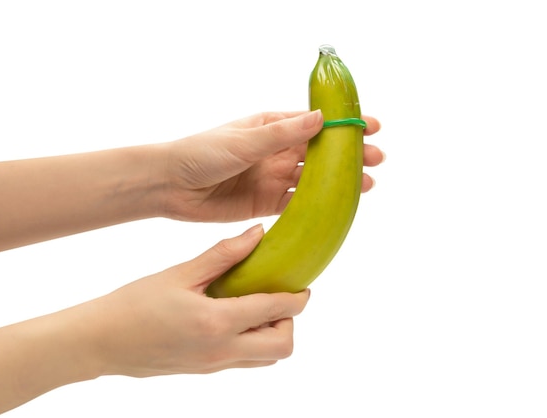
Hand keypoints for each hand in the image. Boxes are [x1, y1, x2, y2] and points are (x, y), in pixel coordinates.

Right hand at [0, 225, 308, 414]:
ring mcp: (214, 365)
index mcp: (216, 322)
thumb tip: (258, 234)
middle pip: (283, 345)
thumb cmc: (134, 304)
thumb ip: (223, 255)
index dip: (298, 297)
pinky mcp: (206, 370)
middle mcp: (221, 350)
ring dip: (274, 334)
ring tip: (256, 307)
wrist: (100, 342)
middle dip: (290, 320)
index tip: (303, 284)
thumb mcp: (180, 273)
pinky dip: (254, 343)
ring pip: (267, 359)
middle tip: (276, 296)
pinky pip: (245, 362)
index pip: (276, 311)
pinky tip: (235, 319)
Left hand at [161, 110, 383, 221]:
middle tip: (376, 159)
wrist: (170, 186)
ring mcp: (273, 177)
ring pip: (314, 180)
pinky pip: (297, 204)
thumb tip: (320, 119)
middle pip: (321, 153)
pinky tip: (337, 208)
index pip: (315, 124)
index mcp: (271, 127)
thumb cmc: (202, 153)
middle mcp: (276, 151)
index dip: (343, 126)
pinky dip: (317, 206)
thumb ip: (282, 133)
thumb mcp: (244, 140)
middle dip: (349, 156)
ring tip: (366, 186)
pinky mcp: (266, 203)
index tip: (370, 126)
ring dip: (339, 182)